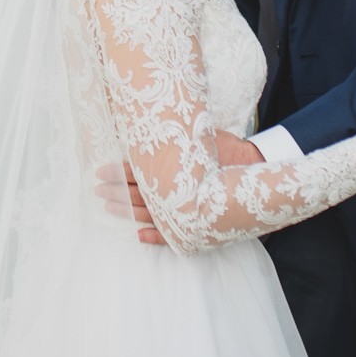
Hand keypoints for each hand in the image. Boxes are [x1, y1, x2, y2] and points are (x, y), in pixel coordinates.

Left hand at [95, 136, 265, 247]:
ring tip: (107, 208)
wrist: (259, 171)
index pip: (139, 171)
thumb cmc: (227, 149)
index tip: (100, 171)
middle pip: (139, 194)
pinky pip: (172, 236)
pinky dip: (155, 237)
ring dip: (127, 212)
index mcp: (175, 168)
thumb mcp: (197, 137)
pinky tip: (138, 236)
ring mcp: (187, 211)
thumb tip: (147, 120)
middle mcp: (178, 192)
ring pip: (149, 214)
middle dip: (115, 191)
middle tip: (96, 189)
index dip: (118, 172)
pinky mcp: (198, 225)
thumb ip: (175, 138)